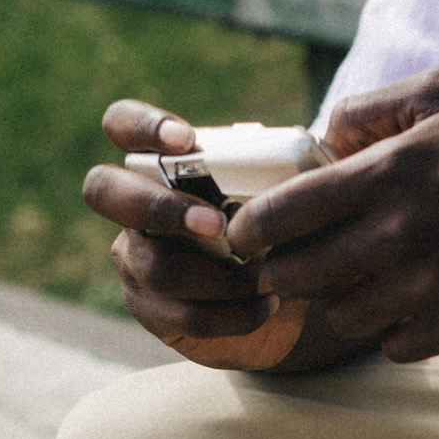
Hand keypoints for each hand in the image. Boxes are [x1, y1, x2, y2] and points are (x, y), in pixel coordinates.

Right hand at [84, 100, 309, 369]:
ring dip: (219, 277)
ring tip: (267, 280)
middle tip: (217, 225)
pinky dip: (230, 315)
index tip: (186, 141)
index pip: (121, 123)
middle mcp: (134, 206)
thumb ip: (297, 168)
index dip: (141, 126)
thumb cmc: (279, 232)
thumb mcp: (290, 197)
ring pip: (155, 267)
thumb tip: (335, 140)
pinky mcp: (151, 309)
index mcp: (159, 163)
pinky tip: (266, 307)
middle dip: (161, 208)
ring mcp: (135, 258)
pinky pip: (181, 314)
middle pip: (104, 191)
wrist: (281, 301)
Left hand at [226, 73, 438, 360]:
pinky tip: (405, 306)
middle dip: (282, 273)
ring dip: (338, 304)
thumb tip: (322, 140)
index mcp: (388, 175)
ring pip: (342, 319)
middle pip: (298, 278)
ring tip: (355, 282)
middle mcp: (399, 238)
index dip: (249, 231)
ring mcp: (429, 289)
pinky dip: (390, 331)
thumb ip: (371, 110)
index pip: (283, 215)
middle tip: (288, 265)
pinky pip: (394, 347)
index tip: (243, 236)